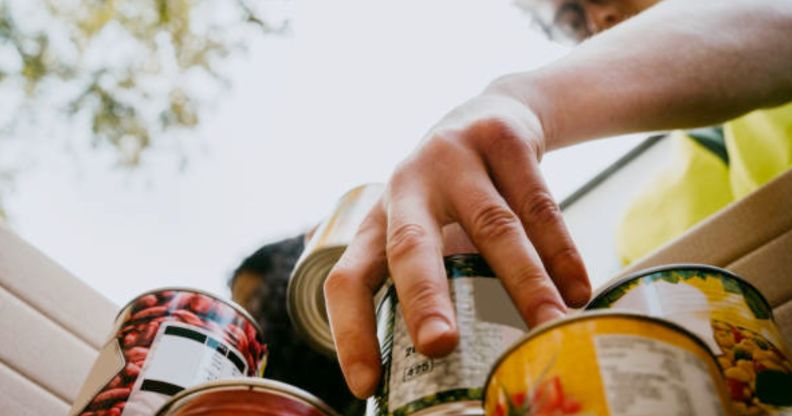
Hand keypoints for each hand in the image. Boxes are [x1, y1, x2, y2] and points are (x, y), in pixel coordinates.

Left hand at [324, 91, 590, 397]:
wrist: (494, 111)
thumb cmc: (454, 194)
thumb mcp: (428, 228)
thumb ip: (434, 281)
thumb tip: (452, 367)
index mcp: (378, 219)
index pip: (348, 278)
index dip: (350, 331)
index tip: (366, 386)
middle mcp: (406, 185)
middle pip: (409, 244)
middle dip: (424, 297)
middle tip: (440, 345)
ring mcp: (453, 156)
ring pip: (492, 226)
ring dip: (524, 282)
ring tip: (548, 327)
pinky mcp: (501, 137)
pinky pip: (538, 203)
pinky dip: (561, 251)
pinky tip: (576, 289)